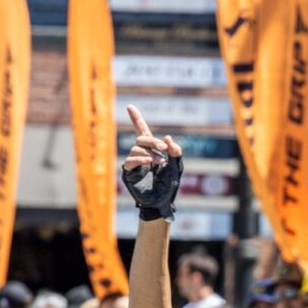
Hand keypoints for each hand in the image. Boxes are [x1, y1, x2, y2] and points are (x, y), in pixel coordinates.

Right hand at [121, 105, 183, 221]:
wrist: (162, 201)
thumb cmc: (169, 184)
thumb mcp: (177, 166)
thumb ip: (176, 151)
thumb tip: (167, 138)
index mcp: (152, 149)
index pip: (142, 131)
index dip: (136, 119)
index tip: (130, 106)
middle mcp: (141, 153)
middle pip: (141, 139)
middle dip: (152, 141)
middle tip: (163, 148)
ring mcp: (134, 162)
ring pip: (136, 149)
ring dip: (149, 153)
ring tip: (159, 162)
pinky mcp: (129, 172)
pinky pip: (130, 161)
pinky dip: (139, 159)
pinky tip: (148, 162)